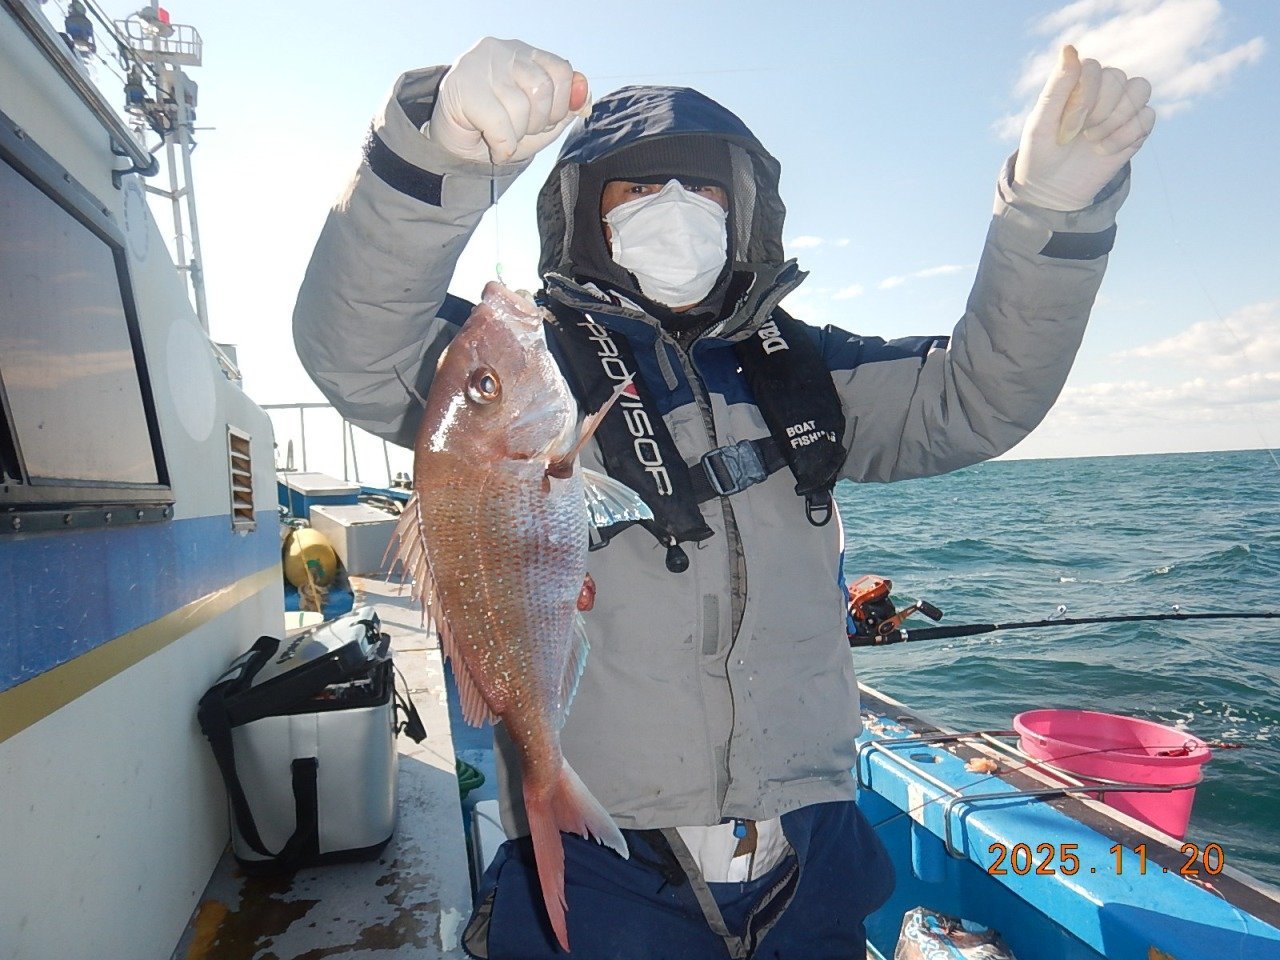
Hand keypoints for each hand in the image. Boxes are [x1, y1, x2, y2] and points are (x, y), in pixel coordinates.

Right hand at [430, 37, 589, 163]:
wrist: (456, 148)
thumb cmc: (499, 131)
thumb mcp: (541, 123)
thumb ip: (566, 108)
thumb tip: (585, 98)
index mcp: (527, 55)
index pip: (562, 71)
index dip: (561, 106)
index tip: (544, 121)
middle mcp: (504, 51)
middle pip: (543, 89)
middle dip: (537, 123)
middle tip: (520, 132)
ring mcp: (480, 64)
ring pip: (520, 106)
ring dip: (516, 136)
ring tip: (504, 139)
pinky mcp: (462, 85)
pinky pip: (498, 121)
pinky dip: (503, 144)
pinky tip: (496, 147)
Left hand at [1013, 45, 1155, 210]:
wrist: (1053, 189)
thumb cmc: (1041, 153)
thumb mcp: (1040, 122)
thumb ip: (1056, 87)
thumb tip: (1069, 48)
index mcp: (1077, 81)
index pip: (1093, 67)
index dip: (1083, 96)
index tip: (1067, 124)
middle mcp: (1103, 88)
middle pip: (1117, 77)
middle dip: (1098, 111)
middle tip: (1079, 134)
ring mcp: (1123, 107)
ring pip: (1140, 89)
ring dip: (1115, 119)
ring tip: (1092, 140)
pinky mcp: (1137, 128)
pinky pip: (1148, 117)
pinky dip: (1125, 137)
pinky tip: (1103, 150)